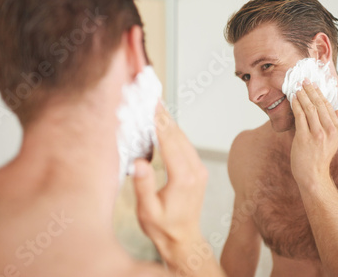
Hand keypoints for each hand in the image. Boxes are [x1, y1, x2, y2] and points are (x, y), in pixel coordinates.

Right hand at [132, 102, 208, 256]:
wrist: (183, 239)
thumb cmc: (162, 227)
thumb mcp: (148, 211)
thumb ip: (144, 186)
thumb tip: (138, 162)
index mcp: (183, 177)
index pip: (169, 141)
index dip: (158, 121)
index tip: (150, 104)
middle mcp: (195, 170)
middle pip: (178, 135)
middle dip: (163, 116)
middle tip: (151, 97)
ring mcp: (199, 169)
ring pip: (183, 138)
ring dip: (169, 122)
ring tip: (155, 105)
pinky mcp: (198, 170)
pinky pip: (186, 145)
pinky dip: (174, 132)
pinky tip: (164, 125)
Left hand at [290, 79, 337, 187]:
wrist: (313, 176)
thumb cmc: (320, 158)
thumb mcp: (333, 141)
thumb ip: (335, 124)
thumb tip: (337, 110)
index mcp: (337, 129)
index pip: (328, 106)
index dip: (320, 93)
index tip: (313, 84)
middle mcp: (329, 130)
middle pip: (319, 104)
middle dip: (310, 90)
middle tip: (303, 80)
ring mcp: (317, 133)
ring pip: (309, 108)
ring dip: (302, 95)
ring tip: (296, 87)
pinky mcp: (304, 137)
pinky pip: (300, 116)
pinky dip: (296, 105)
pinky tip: (292, 98)